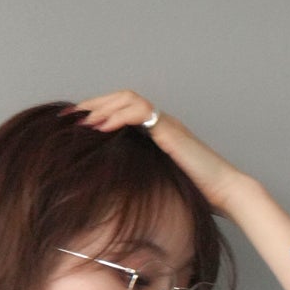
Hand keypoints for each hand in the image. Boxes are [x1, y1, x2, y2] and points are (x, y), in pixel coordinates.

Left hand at [61, 91, 246, 216]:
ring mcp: (165, 123)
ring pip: (127, 98)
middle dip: (91, 104)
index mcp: (154, 131)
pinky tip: (101, 128)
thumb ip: (136, 174)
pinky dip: (118, 116)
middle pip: (119, 97)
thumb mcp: (155, 181)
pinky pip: (140, 112)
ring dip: (101, 106)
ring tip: (81, 121)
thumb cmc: (194, 192)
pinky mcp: (170, 132)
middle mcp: (159, 121)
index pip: (120, 109)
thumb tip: (108, 185)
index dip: (95, 112)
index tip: (71, 123)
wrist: (223, 192)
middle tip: (66, 116)